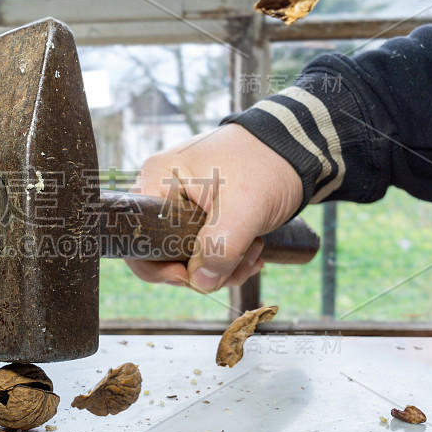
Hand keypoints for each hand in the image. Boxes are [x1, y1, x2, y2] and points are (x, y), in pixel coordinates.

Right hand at [126, 123, 303, 292]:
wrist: (295, 149)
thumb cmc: (265, 163)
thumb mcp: (243, 207)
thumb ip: (219, 246)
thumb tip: (199, 282)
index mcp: (157, 181)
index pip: (136, 235)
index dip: (156, 264)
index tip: (188, 274)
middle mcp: (163, 193)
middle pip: (162, 252)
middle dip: (201, 269)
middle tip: (237, 262)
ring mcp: (182, 206)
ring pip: (187, 257)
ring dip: (222, 266)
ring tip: (254, 250)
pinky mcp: (201, 216)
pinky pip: (204, 251)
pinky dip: (228, 260)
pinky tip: (252, 250)